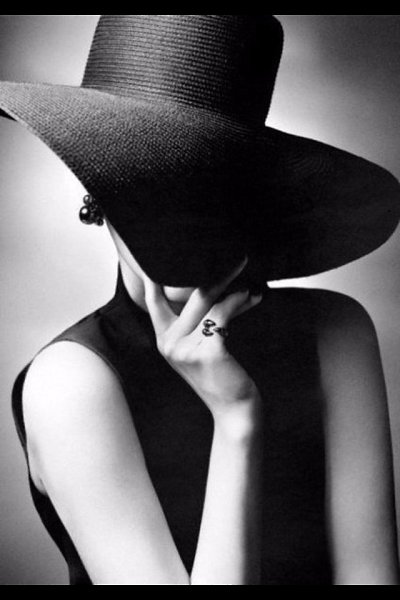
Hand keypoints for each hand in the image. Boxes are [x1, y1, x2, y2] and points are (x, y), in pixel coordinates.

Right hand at [142, 257, 262, 420]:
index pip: (153, 298)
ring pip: (207, 302)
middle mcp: (168, 343)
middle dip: (213, 272)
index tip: (155, 251)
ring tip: (250, 284)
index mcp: (163, 339)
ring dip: (233, 289)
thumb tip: (212, 283)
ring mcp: (184, 349)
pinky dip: (239, 302)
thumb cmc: (221, 374)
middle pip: (186, 294)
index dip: (151, 273)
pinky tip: (253, 297)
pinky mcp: (206, 351)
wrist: (234, 408)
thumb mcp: (202, 346)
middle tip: (234, 255)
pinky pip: (222, 315)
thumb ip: (199, 319)